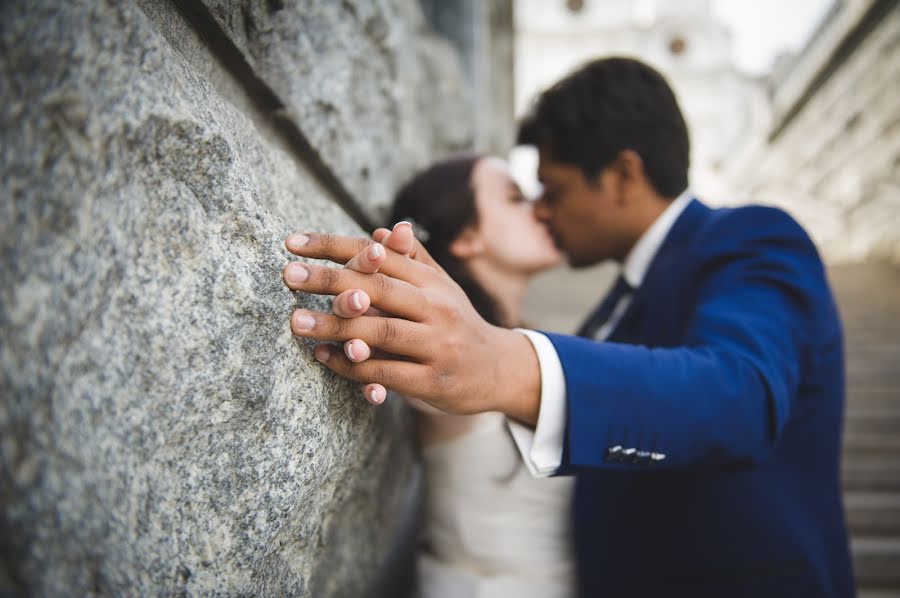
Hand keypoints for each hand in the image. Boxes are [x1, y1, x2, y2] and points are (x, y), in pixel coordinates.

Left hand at [281, 225, 541, 422]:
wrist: (499, 369)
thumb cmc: (457, 322)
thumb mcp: (441, 287)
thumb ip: (412, 260)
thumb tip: (382, 233)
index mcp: (432, 281)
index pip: (378, 256)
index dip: (335, 246)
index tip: (293, 243)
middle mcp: (436, 308)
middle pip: (377, 288)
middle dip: (329, 280)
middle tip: (288, 275)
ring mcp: (435, 345)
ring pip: (379, 331)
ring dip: (334, 326)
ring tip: (296, 320)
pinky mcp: (432, 380)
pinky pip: (384, 372)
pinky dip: (351, 365)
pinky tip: (323, 356)